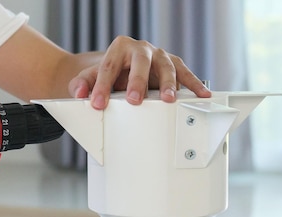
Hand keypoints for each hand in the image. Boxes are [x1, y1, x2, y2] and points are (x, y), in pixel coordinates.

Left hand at [68, 37, 211, 108]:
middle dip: (138, 81)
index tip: (97, 103)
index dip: (102, 87)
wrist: (121, 68)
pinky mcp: (173, 65)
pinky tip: (202, 95)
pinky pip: (185, 74)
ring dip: (168, 84)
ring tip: (168, 99)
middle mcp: (141, 49)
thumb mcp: (90, 78)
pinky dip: (194, 84)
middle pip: (140, 62)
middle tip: (134, 99)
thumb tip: (79, 94)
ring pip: (166, 67)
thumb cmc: (108, 74)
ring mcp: (159, 56)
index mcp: (118, 48)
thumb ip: (81, 85)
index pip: (108, 67)